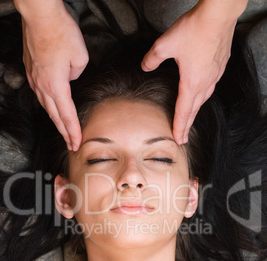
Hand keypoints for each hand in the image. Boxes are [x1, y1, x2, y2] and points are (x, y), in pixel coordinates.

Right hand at [21, 7, 88, 150]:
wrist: (40, 16)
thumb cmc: (61, 33)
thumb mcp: (81, 58)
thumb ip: (77, 74)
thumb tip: (69, 78)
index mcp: (56, 86)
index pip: (67, 116)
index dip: (73, 132)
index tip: (77, 144)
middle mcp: (42, 86)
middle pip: (55, 116)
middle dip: (64, 132)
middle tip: (71, 145)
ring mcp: (35, 79)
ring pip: (46, 106)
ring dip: (56, 120)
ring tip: (63, 131)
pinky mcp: (31, 71)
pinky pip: (41, 94)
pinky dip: (49, 105)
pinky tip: (52, 108)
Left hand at [141, 4, 235, 143]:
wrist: (218, 15)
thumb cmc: (194, 30)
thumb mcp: (165, 44)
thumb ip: (152, 58)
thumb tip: (145, 66)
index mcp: (192, 83)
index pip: (183, 111)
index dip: (179, 127)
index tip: (178, 140)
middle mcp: (205, 83)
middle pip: (194, 110)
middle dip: (187, 125)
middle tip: (183, 138)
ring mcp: (215, 75)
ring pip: (204, 99)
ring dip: (195, 111)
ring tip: (190, 119)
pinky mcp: (220, 66)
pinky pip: (211, 87)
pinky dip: (203, 96)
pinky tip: (201, 94)